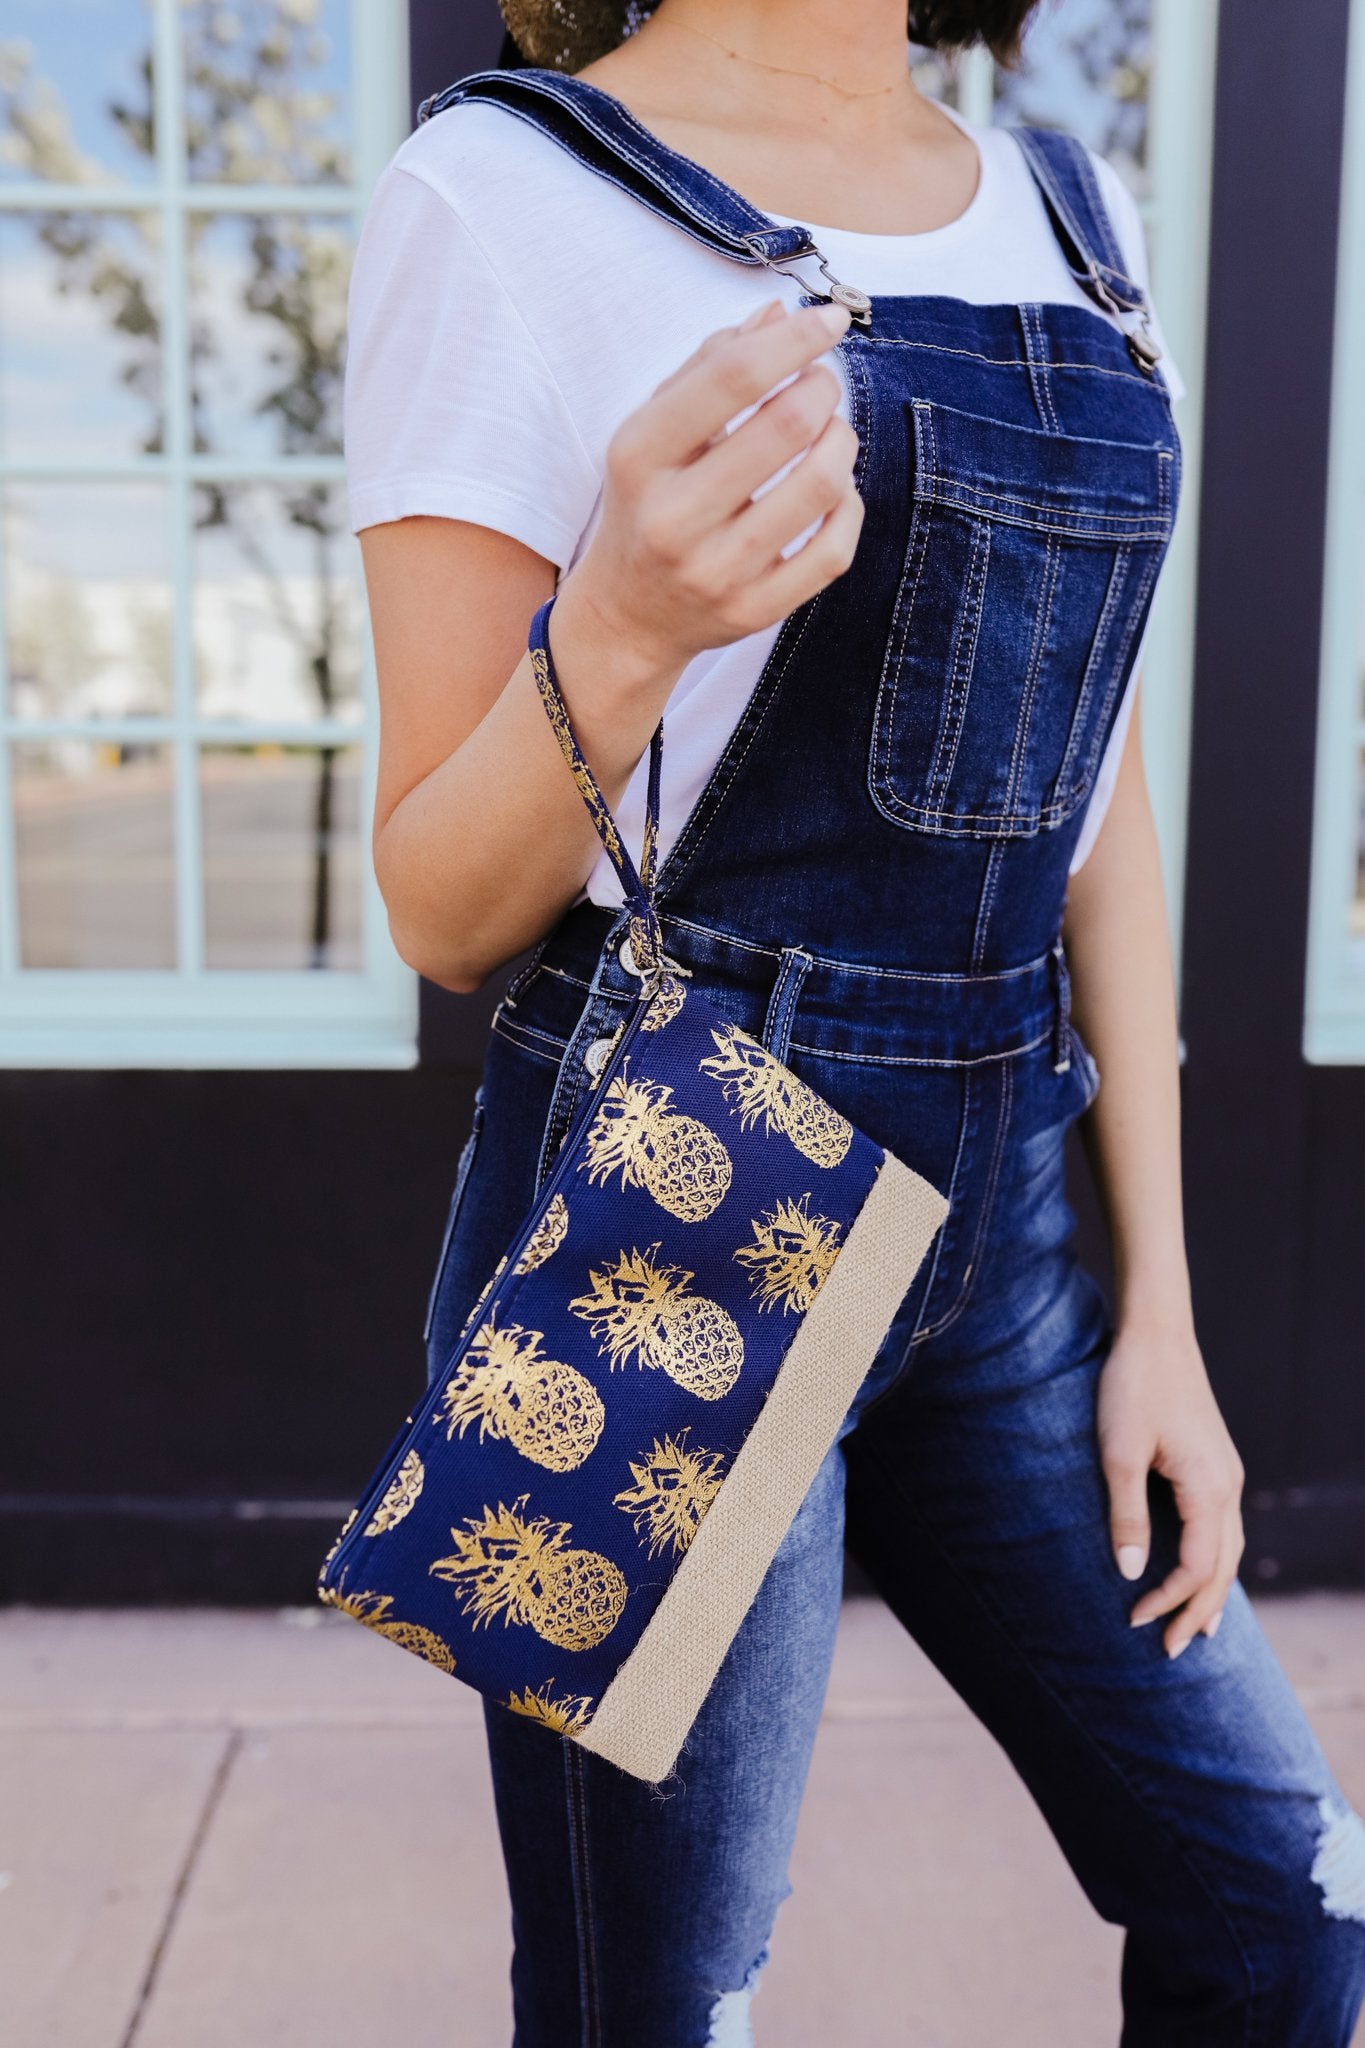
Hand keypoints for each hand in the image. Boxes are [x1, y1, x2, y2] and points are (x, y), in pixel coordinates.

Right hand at [556, 297, 861, 681]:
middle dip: (823, 387)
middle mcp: (673, 517)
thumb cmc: (647, 503)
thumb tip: (780, 313)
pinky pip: (834, 550)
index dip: (795, 339)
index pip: (732, 377)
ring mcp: (715, 571)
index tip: (829, 321)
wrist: (627, 616)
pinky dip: (849, 506)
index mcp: (639, 456)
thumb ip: (709, 366)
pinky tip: (834, 492)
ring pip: (822, 486)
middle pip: (786, 426)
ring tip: (831, 433)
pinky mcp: (752, 611)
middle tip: (823, 382)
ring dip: (843, 441)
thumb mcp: (653, 432)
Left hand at [1096, 1321, 1245, 1657]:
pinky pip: (1223, 1526)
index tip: (1133, 1620)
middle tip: (1173, 1651)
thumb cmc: (1132, 1388)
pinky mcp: (1215, 1462)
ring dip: (1213, 1590)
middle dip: (1199, 1611)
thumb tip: (1130, 1573)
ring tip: (1200, 1627)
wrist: (1156, 1334)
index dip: (1168, 1601)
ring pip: (1230, 1548)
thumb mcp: (1118, 1453)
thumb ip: (1126, 1515)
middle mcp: (1228, 1486)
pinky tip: (1201, 1566)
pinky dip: (1215, 1558)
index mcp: (1208, 1489)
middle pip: (1223, 1568)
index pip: (1197, 1568)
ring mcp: (1226, 1473)